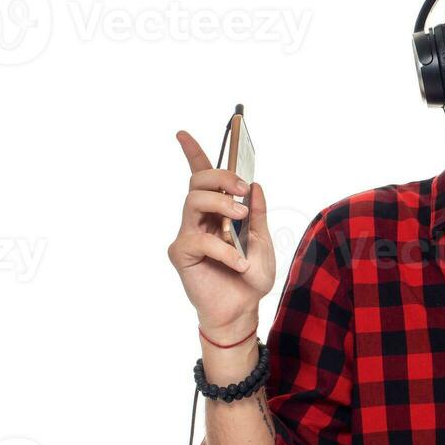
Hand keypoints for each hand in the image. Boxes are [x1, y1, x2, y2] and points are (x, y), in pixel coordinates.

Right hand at [166, 129, 276, 339]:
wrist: (242, 310)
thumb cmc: (249, 278)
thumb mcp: (263, 241)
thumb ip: (258, 214)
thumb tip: (256, 186)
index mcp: (218, 212)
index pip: (202, 177)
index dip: (192, 153)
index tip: (182, 133)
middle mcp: (199, 219)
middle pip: (197, 181)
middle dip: (220, 177)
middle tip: (242, 190)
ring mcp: (188, 234)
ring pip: (193, 201)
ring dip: (221, 205)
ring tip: (241, 219)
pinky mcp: (181, 254)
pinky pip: (199, 239)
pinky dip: (224, 249)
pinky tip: (239, 262)